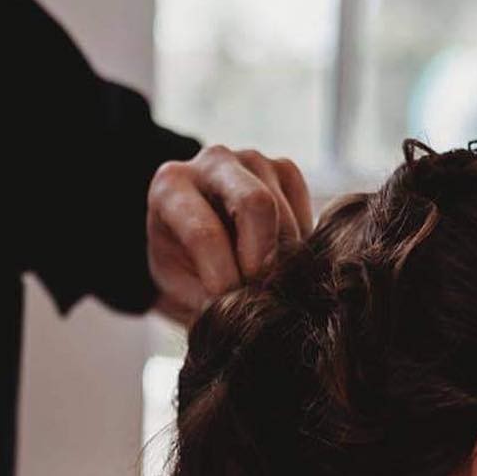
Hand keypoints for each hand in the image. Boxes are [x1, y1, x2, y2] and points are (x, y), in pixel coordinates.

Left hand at [147, 145, 312, 323]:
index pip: (204, 231)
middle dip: (263, 259)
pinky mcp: (285, 169)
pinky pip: (305, 214)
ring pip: (285, 215)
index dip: (222, 274)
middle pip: (255, 204)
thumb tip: (240, 315)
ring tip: (264, 283)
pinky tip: (278, 261)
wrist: (194, 230)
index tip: (230, 302)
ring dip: (282, 260)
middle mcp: (213, 162)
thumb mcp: (176, 282)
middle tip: (258, 293)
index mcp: (171, 187)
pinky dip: (298, 248)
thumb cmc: (182, 258)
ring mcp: (253, 161)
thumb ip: (203, 297)